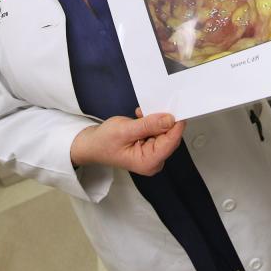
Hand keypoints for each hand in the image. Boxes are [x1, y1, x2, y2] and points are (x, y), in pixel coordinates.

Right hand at [70, 108, 185, 175]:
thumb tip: (170, 119)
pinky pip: (158, 132)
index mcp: (149, 162)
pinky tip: (140, 119)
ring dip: (154, 121)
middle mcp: (154, 161)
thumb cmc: (103, 142)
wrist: (92, 145)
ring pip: (164, 133)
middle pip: (169, 137)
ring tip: (140, 116)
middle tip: (151, 109)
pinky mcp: (150, 148)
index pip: (171, 142)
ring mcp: (153, 155)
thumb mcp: (125, 130)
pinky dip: (151, 123)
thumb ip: (149, 125)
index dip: (176, 124)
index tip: (178, 108)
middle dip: (162, 121)